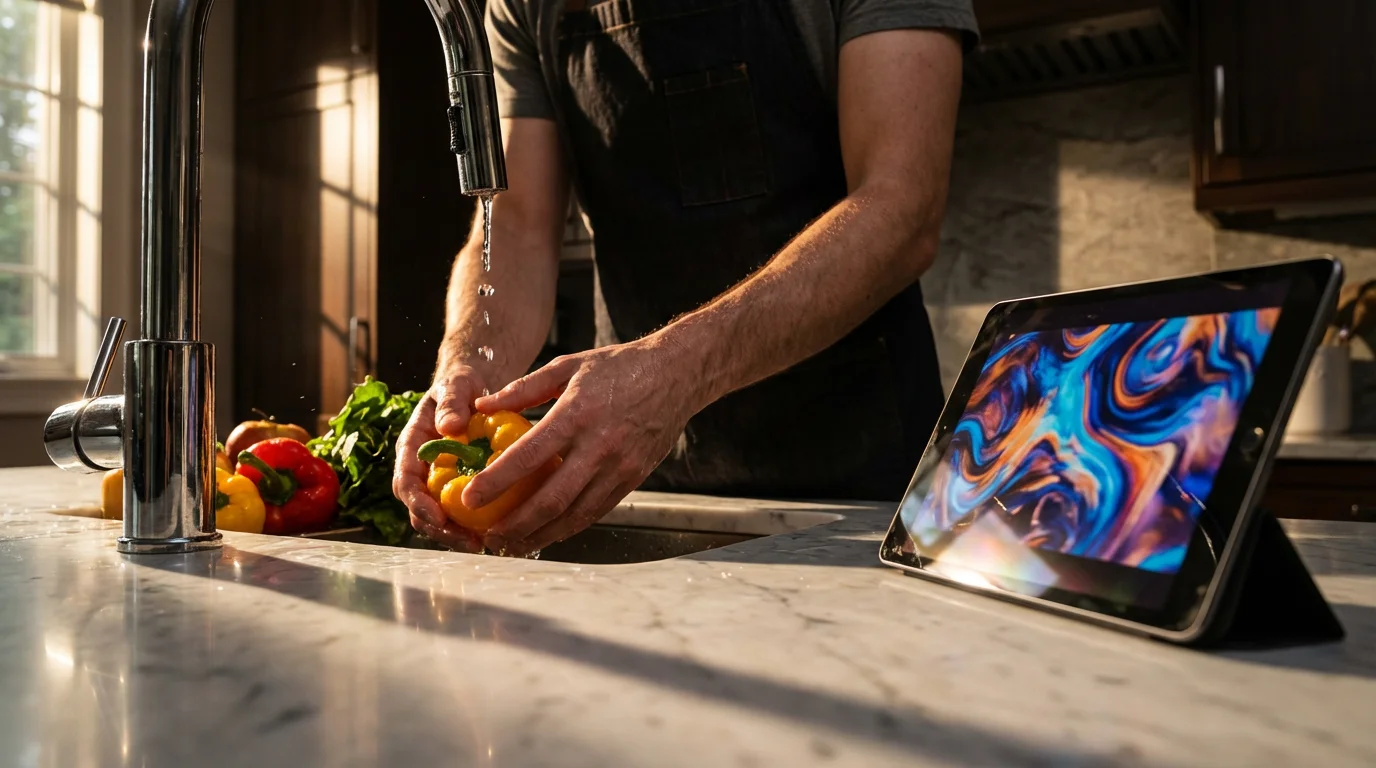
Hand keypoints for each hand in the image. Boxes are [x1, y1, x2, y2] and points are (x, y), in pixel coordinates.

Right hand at [393, 367, 487, 551]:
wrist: (472, 386)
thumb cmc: (460, 384)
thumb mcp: (456, 385)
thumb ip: (451, 402)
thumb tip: (449, 426)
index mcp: (411, 447)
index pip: (406, 483)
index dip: (419, 505)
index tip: (438, 518)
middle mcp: (420, 469)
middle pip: (420, 510)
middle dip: (441, 531)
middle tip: (469, 542)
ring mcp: (437, 480)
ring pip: (439, 518)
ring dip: (457, 535)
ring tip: (485, 544)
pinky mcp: (457, 486)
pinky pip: (460, 512)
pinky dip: (473, 525)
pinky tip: (497, 531)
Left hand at [463, 341, 701, 555]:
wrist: (676, 375)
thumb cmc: (619, 366)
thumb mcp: (568, 365)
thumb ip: (524, 388)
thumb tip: (483, 407)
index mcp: (577, 414)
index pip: (529, 456)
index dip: (497, 482)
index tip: (470, 499)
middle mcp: (599, 446)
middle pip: (552, 498)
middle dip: (516, 524)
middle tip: (489, 537)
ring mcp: (619, 466)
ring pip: (575, 514)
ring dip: (541, 535)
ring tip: (513, 545)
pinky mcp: (633, 478)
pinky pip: (596, 511)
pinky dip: (569, 527)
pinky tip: (547, 532)